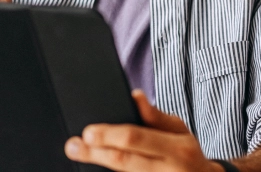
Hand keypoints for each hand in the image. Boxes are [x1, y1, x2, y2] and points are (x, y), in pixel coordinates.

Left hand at [65, 91, 223, 171]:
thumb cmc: (188, 153)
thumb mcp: (180, 130)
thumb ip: (156, 116)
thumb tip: (135, 96)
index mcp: (177, 148)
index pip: (136, 139)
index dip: (109, 135)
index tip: (88, 131)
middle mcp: (167, 169)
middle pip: (124, 161)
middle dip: (94, 153)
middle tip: (73, 146)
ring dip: (98, 167)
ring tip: (79, 156)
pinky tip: (97, 169)